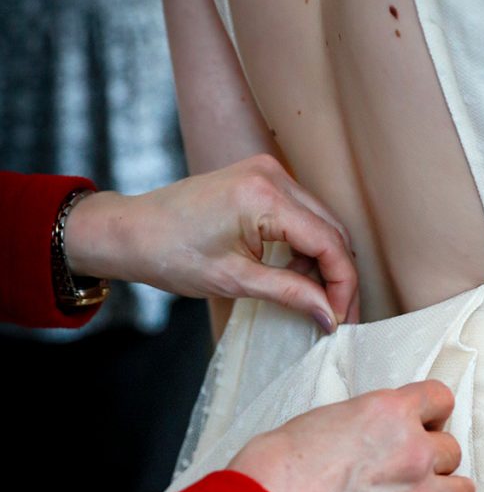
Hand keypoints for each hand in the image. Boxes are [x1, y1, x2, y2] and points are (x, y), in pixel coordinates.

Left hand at [64, 155, 357, 331]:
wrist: (132, 231)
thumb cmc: (172, 254)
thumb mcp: (235, 281)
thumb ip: (290, 293)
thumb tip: (330, 315)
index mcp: (265, 196)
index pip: (329, 242)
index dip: (342, 285)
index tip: (340, 319)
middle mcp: (273, 175)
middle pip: (332, 229)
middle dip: (339, 275)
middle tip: (337, 316)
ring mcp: (268, 172)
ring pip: (321, 221)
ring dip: (325, 261)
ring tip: (315, 299)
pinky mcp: (261, 179)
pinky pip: (302, 213)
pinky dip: (307, 245)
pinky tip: (298, 274)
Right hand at [228, 380, 474, 491]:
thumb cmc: (277, 472)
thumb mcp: (317, 422)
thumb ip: (357, 426)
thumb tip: (362, 439)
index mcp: (388, 412)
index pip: (439, 398)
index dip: (429, 412)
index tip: (420, 424)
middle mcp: (413, 450)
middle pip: (450, 448)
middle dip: (429, 457)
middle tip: (402, 470)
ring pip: (462, 489)